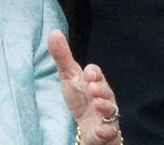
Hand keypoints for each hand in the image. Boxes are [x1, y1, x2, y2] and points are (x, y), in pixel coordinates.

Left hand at [48, 29, 121, 144]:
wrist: (88, 125)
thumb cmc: (80, 97)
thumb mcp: (69, 76)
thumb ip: (62, 56)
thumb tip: (53, 32)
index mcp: (94, 82)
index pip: (96, 73)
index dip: (93, 73)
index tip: (87, 73)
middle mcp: (103, 97)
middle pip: (106, 91)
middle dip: (100, 89)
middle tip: (92, 88)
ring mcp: (106, 114)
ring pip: (110, 109)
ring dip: (104, 106)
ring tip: (96, 104)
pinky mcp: (106, 131)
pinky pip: (109, 131)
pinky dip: (105, 130)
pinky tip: (99, 129)